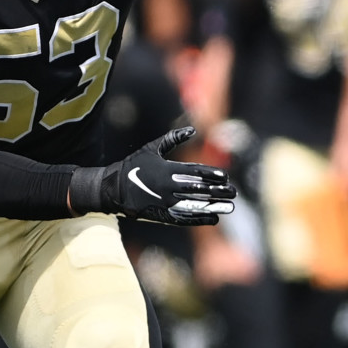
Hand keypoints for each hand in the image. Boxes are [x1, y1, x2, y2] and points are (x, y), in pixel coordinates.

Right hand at [69, 126, 235, 225]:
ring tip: (230, 207)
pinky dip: (199, 219)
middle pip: (199, 189)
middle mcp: (168, 187)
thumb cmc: (133, 165)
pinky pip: (184, 219)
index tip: (226, 177)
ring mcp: (165, 203)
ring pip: (194, 205)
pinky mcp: (161, 216)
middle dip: (218, 191)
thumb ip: (172, 138)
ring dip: (213, 207)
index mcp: (167, 169)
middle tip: (234, 192)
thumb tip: (192, 129)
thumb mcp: (151, 148)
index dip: (212, 174)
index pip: (195, 172)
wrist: (112, 188)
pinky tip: (213, 219)